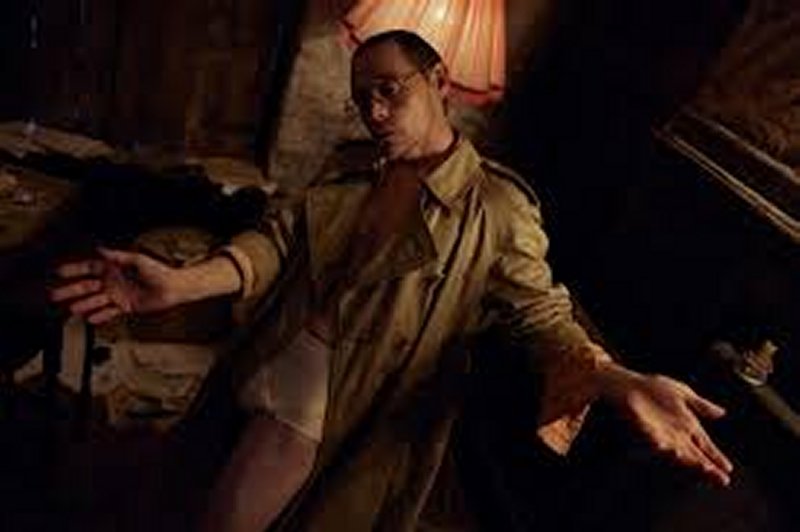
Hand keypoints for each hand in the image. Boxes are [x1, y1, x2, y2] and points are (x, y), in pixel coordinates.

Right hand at [50, 247, 179, 324]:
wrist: (173, 287)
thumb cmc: (158, 271)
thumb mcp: (136, 260)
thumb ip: (117, 257)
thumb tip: (100, 249)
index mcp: (113, 269)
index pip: (89, 269)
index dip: (74, 270)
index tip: (59, 272)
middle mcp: (113, 282)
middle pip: (87, 287)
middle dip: (70, 291)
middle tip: (54, 295)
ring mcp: (118, 295)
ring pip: (95, 301)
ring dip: (83, 305)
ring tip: (71, 309)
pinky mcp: (126, 306)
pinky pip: (109, 312)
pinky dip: (100, 315)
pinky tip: (90, 319)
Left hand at [597, 365, 733, 485]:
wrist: (628, 384)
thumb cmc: (653, 388)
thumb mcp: (682, 393)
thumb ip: (701, 405)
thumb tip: (722, 413)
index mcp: (687, 425)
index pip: (705, 445)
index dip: (716, 457)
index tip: (728, 470)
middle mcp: (675, 434)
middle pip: (695, 454)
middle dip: (707, 467)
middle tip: (720, 479)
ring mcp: (660, 434)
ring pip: (677, 452)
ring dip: (688, 459)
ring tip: (701, 466)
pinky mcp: (644, 429)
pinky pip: (652, 439)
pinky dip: (659, 444)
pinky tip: (666, 447)